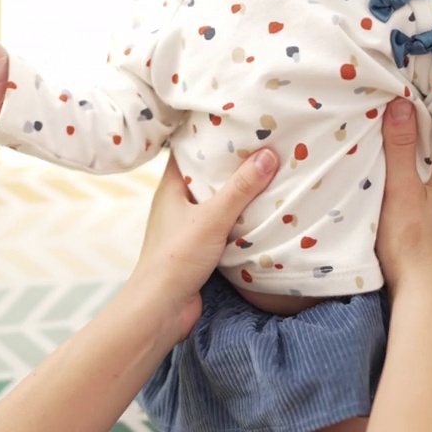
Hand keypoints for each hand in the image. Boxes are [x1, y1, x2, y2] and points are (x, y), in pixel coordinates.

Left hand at [126, 149, 277, 345]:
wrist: (161, 310)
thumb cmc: (176, 259)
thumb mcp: (212, 218)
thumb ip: (240, 188)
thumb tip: (268, 154)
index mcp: (170, 188)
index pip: (189, 150)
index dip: (210, 135)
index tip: (238, 122)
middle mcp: (177, 203)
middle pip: (207, 175)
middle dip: (232, 163)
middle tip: (263, 144)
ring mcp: (187, 226)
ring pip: (217, 201)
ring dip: (239, 193)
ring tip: (270, 173)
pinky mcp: (199, 248)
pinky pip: (223, 225)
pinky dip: (240, 218)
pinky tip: (264, 213)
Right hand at [376, 99, 431, 296]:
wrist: (422, 298)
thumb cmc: (409, 244)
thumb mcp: (399, 189)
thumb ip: (400, 149)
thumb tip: (403, 104)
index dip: (424, 127)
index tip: (406, 112)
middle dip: (414, 161)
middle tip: (389, 148)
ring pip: (431, 203)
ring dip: (415, 194)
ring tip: (392, 190)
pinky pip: (428, 230)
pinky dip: (417, 224)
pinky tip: (406, 228)